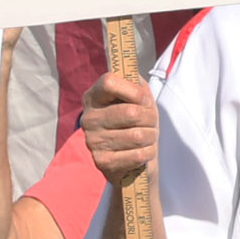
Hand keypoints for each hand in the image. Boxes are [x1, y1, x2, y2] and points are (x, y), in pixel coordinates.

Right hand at [78, 69, 160, 189]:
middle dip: (151, 118)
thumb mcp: (138, 99)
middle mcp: (88, 118)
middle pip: (131, 112)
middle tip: (149, 123)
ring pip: (138, 135)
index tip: (143, 100)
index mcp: (93, 97)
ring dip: (151, 137)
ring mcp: (92, 141)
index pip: (109, 82)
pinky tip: (141, 152)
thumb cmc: (136, 123)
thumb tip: (133, 76)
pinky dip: (148, 153)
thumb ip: (136, 83)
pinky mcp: (102, 162)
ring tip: (146, 138)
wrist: (134, 159)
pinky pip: (138, 155)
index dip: (135, 91)